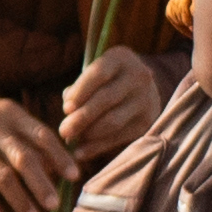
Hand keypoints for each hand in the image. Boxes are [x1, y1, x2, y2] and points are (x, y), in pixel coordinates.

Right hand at [0, 85, 73, 211]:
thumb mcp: (1, 114)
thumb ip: (27, 135)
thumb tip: (56, 165)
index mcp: (10, 114)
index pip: (41, 135)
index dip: (59, 156)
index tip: (74, 175)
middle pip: (24, 158)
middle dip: (41, 184)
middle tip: (55, 204)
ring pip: (2, 176)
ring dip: (20, 200)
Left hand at [57, 46, 157, 163]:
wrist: (142, 88)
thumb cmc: (107, 81)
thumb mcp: (96, 74)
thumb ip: (79, 88)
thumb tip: (69, 111)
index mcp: (121, 59)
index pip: (99, 73)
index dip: (81, 91)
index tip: (65, 108)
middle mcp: (138, 77)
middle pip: (106, 99)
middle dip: (82, 117)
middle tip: (63, 130)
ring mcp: (146, 100)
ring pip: (113, 121)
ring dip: (88, 134)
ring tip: (71, 139)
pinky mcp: (148, 122)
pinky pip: (119, 137)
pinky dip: (98, 147)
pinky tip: (82, 152)